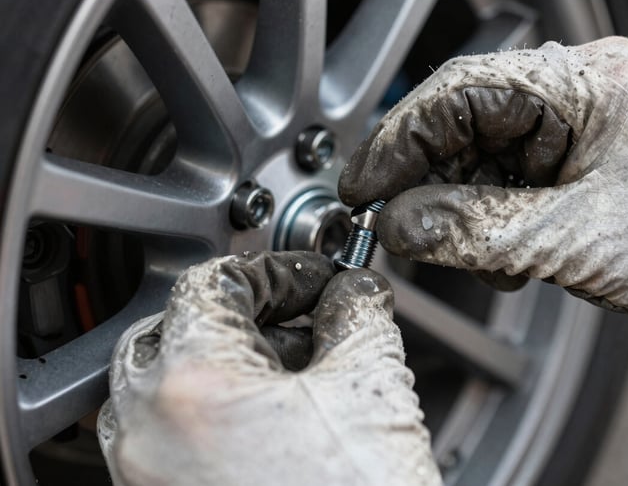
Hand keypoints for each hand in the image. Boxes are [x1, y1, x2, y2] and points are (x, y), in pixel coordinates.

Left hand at [97, 251, 439, 485]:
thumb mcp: (374, 388)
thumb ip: (358, 313)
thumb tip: (352, 291)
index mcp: (195, 383)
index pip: (215, 281)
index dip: (274, 272)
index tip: (312, 281)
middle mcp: (149, 430)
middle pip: (176, 327)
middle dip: (241, 315)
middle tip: (298, 322)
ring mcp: (143, 476)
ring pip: (159, 383)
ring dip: (218, 361)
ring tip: (284, 373)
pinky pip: (160, 435)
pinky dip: (204, 411)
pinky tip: (264, 423)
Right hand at [339, 36, 627, 351]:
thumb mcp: (566, 240)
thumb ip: (471, 230)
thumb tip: (396, 224)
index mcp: (584, 82)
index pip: (461, 92)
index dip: (401, 139)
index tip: (364, 185)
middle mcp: (576, 85)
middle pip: (464, 118)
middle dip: (431, 178)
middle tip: (404, 224)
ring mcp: (574, 114)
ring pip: (479, 149)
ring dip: (464, 205)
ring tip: (486, 256)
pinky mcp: (572, 146)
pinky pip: (505, 169)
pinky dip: (490, 212)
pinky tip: (509, 248)